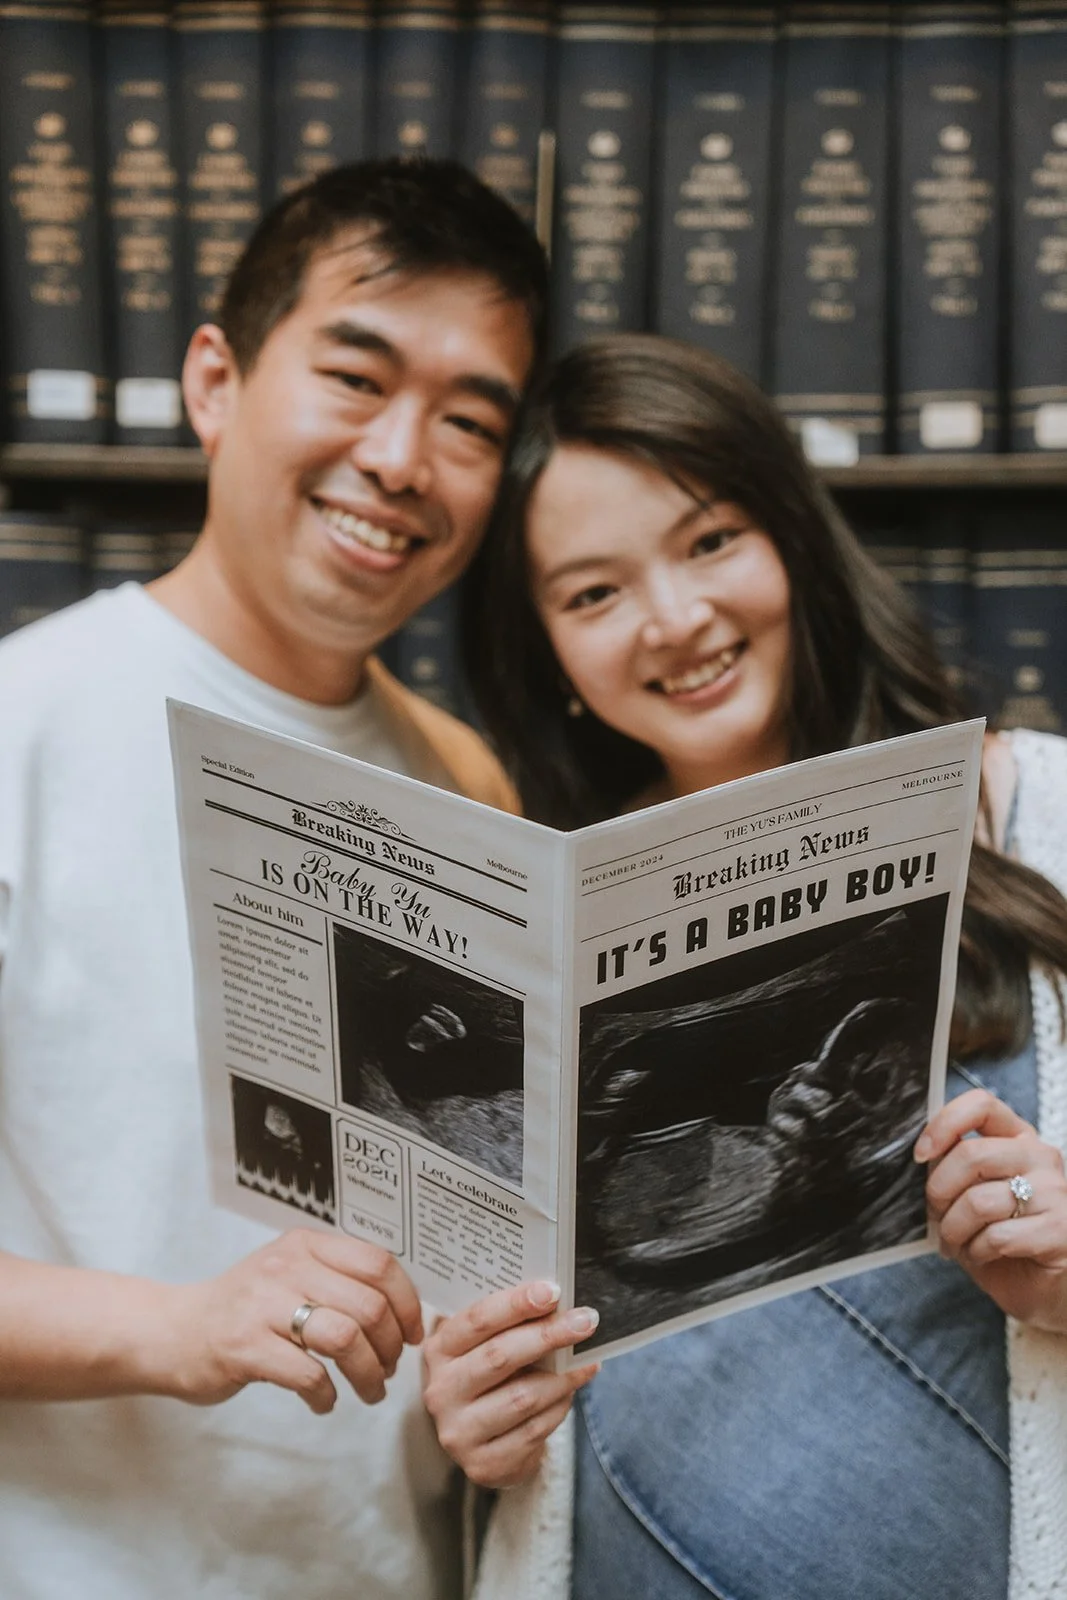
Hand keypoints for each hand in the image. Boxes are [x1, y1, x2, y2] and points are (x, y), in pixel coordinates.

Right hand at [166, 1229, 423, 1413]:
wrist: (173, 1331)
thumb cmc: (245, 1308)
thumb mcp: (291, 1273)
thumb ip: (339, 1280)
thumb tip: (403, 1310)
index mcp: (305, 1245)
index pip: (379, 1263)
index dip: (407, 1302)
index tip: (413, 1333)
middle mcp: (286, 1267)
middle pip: (369, 1306)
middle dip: (390, 1347)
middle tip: (388, 1369)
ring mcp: (263, 1306)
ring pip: (346, 1338)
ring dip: (369, 1374)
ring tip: (369, 1391)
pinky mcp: (245, 1347)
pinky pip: (308, 1374)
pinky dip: (326, 1395)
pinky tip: (324, 1401)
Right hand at [422, 1281, 599, 1487]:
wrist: (480, 1441)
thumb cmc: (489, 1377)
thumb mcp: (483, 1346)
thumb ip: (508, 1324)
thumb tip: (556, 1302)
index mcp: (439, 1351)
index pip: (477, 1321)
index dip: (516, 1304)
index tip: (552, 1291)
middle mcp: (441, 1392)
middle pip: (500, 1357)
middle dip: (549, 1335)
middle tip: (586, 1321)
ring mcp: (459, 1432)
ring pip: (522, 1398)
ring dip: (563, 1377)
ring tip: (587, 1361)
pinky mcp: (482, 1464)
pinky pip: (534, 1431)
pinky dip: (559, 1408)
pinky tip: (571, 1392)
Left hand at [916, 1089, 1066, 1331]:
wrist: (1044, 1289)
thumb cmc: (1003, 1239)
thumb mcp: (972, 1195)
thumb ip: (955, 1169)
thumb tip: (925, 1155)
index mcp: (1018, 1139)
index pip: (981, 1105)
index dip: (943, 1124)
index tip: (921, 1155)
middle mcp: (1041, 1157)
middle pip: (970, 1154)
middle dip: (938, 1191)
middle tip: (936, 1215)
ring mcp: (1056, 1192)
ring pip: (978, 1200)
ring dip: (954, 1229)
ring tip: (956, 1241)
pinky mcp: (1061, 1231)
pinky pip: (998, 1236)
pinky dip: (978, 1251)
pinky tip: (983, 1256)